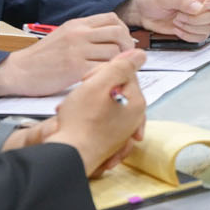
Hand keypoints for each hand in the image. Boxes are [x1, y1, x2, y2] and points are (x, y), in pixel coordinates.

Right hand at [0, 14, 131, 97]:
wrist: (19, 71)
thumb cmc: (41, 58)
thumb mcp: (63, 36)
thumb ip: (85, 34)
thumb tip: (111, 39)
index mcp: (77, 24)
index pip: (112, 18)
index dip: (124, 31)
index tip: (124, 43)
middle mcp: (78, 34)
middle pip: (118, 33)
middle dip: (128, 46)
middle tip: (126, 59)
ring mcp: (77, 50)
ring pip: (114, 51)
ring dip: (119, 63)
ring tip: (114, 71)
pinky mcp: (75, 68)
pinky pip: (103, 69)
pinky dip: (108, 75)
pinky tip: (103, 79)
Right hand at [47, 52, 148, 176]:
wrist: (70, 155)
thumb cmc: (81, 123)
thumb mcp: (99, 84)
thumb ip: (121, 66)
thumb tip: (140, 54)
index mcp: (137, 102)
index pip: (124, 72)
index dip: (101, 73)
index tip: (86, 80)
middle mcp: (134, 118)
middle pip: (115, 89)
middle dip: (93, 88)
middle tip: (78, 95)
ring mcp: (123, 131)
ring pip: (106, 104)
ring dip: (87, 103)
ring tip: (70, 109)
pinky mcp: (110, 141)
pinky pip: (101, 121)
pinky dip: (88, 118)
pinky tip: (75, 120)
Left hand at [123, 0, 209, 41]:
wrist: (143, 13)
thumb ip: (183, 1)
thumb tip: (198, 8)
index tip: (206, 5)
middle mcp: (203, 5)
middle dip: (197, 18)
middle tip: (180, 15)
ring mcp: (199, 19)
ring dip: (192, 28)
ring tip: (177, 21)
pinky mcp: (193, 31)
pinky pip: (201, 38)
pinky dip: (189, 36)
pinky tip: (177, 29)